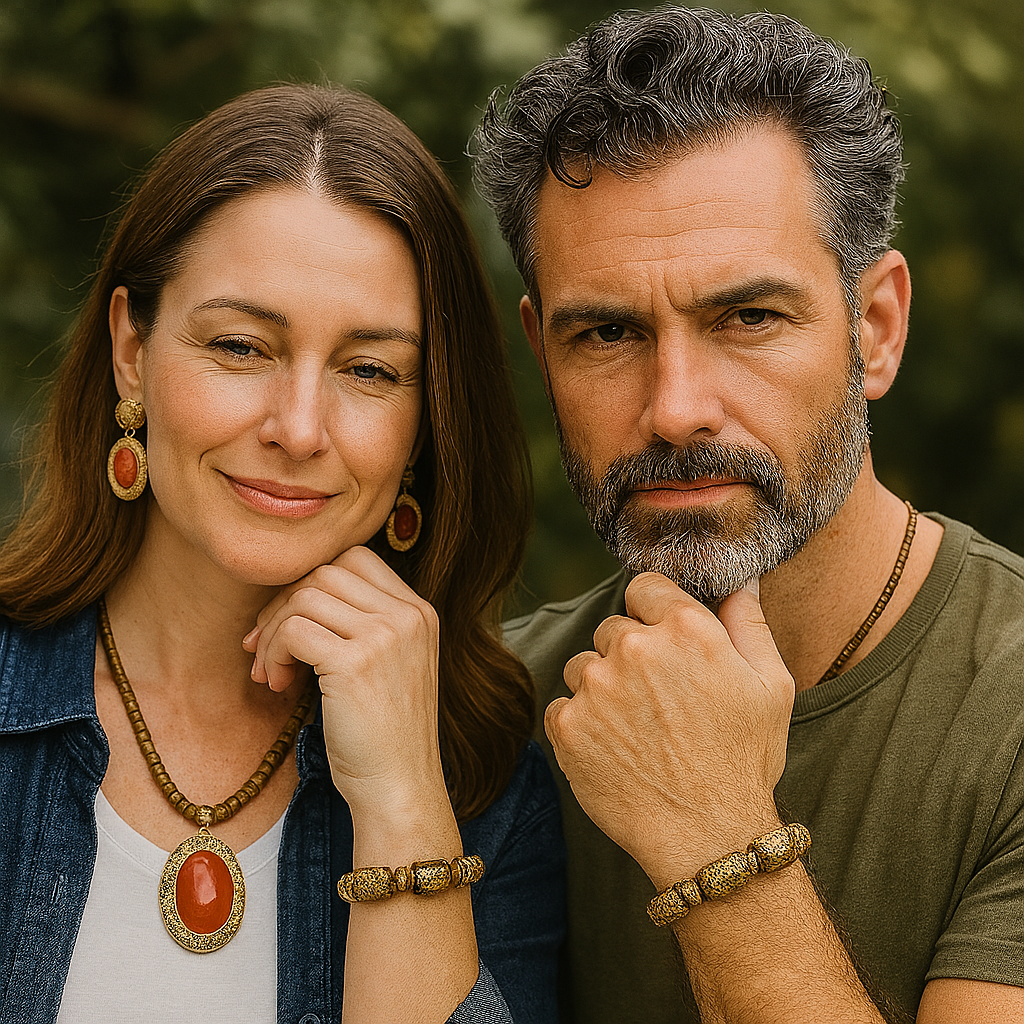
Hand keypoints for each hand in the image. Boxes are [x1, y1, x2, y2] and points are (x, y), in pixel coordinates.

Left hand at [244, 546, 444, 817]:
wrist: (400, 789)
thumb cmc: (384, 736)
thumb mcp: (387, 665)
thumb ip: (360, 624)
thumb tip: (294, 593)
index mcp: (419, 612)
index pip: (356, 559)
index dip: (311, 583)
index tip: (289, 622)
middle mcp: (409, 616)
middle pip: (325, 571)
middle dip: (284, 605)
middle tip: (265, 648)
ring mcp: (386, 636)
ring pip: (305, 597)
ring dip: (273, 632)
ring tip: (272, 673)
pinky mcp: (357, 662)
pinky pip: (294, 631)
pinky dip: (273, 653)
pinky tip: (278, 684)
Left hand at [544, 573, 794, 885]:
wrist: (709, 837)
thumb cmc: (744, 761)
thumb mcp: (771, 685)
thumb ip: (748, 622)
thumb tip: (739, 579)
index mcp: (685, 628)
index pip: (644, 587)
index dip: (653, 613)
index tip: (662, 643)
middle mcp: (634, 648)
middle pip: (612, 629)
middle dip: (630, 656)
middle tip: (658, 702)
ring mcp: (596, 687)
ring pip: (583, 666)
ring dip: (601, 689)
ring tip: (637, 730)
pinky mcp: (569, 725)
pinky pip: (562, 706)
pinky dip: (580, 725)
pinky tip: (614, 750)